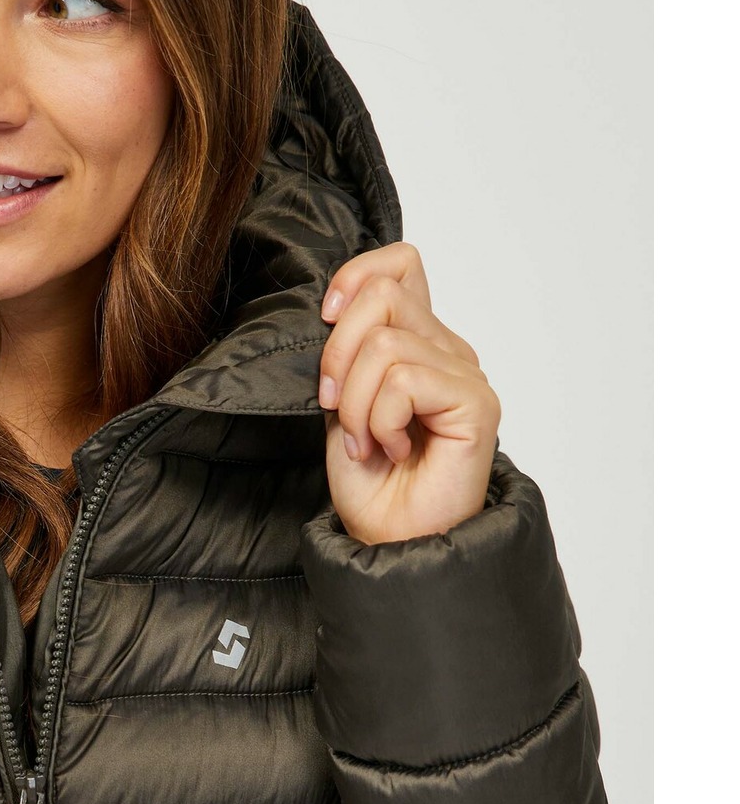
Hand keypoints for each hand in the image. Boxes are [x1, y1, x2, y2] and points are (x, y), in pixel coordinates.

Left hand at [317, 242, 499, 544]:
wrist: (390, 539)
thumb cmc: (370, 481)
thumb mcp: (341, 400)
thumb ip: (348, 350)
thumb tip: (337, 302)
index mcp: (418, 343)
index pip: (400, 265)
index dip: (356, 277)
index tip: (327, 318)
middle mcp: (447, 352)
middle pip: (383, 296)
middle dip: (338, 356)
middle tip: (336, 408)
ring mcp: (465, 375)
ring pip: (386, 344)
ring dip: (356, 403)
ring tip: (368, 442)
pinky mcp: (476, 403)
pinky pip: (405, 380)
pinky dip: (380, 419)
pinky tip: (391, 449)